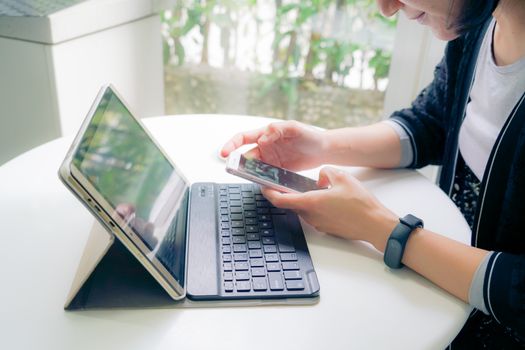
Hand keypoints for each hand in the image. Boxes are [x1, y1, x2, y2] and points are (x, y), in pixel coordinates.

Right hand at [220, 120, 327, 170]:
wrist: (323, 150)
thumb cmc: (309, 135)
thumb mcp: (294, 128)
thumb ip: (277, 130)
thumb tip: (262, 139)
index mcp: (265, 134)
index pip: (243, 138)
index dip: (231, 145)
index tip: (224, 153)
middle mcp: (265, 147)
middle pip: (246, 156)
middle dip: (238, 164)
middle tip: (236, 170)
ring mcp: (271, 160)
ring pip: (255, 168)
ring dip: (251, 173)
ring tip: (253, 178)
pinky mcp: (277, 171)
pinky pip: (266, 176)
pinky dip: (263, 180)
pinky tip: (265, 183)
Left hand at [261, 166, 397, 250]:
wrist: (375, 224)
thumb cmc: (360, 204)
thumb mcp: (342, 177)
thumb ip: (326, 173)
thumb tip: (320, 177)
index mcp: (311, 202)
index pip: (280, 200)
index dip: (269, 193)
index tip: (263, 186)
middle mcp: (311, 216)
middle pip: (292, 204)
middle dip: (288, 194)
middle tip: (287, 182)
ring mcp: (318, 224)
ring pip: (304, 209)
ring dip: (304, 200)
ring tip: (315, 188)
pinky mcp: (326, 228)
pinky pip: (315, 215)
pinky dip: (315, 207)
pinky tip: (328, 199)